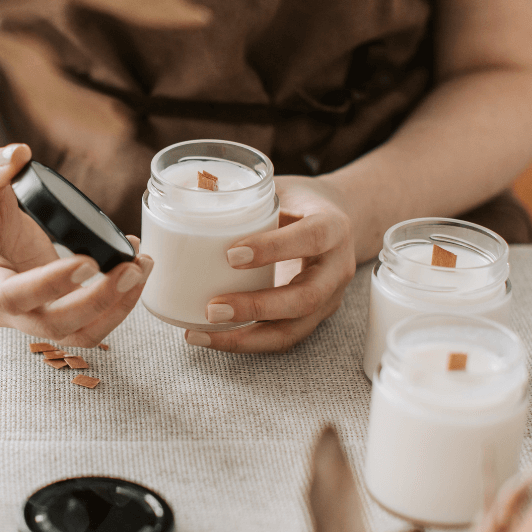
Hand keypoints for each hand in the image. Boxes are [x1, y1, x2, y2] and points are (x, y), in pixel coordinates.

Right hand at [0, 143, 152, 346]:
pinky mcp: (53, 312)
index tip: (89, 262)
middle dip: (98, 302)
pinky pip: (88, 323)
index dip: (50, 285)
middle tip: (131, 269)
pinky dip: (116, 302)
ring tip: (142, 268)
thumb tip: (17, 154)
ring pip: (77, 334)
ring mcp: (29, 317)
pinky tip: (134, 268)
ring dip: (116, 308)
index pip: (11, 296)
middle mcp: (2, 311)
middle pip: (52, 326)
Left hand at [184, 176, 355, 352]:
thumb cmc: (301, 203)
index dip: (273, 248)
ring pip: (292, 330)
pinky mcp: (312, 318)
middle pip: (305, 298)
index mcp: (333, 227)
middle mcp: (336, 269)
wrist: (337, 223)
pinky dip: (244, 342)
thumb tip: (194, 192)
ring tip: (201, 333)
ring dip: (244, 338)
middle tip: (213, 309)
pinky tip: (210, 337)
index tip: (232, 255)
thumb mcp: (282, 189)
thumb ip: (248, 195)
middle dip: (256, 307)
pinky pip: (280, 338)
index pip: (311, 238)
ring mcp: (327, 299)